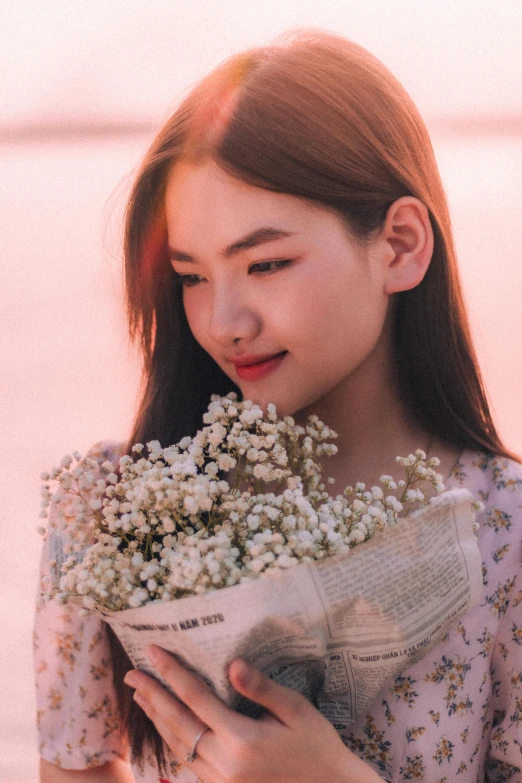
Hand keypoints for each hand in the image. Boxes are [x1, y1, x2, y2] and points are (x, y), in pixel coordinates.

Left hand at [124, 645, 382, 782]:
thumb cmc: (316, 745)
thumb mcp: (295, 710)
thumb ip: (260, 688)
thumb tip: (231, 663)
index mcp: (241, 739)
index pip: (195, 697)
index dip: (171, 672)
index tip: (152, 650)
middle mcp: (223, 762)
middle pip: (176, 721)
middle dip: (151, 694)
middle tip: (131, 672)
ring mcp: (220, 781)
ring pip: (177, 744)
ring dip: (156, 717)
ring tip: (139, 695)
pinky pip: (188, 762)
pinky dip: (172, 740)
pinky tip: (166, 726)